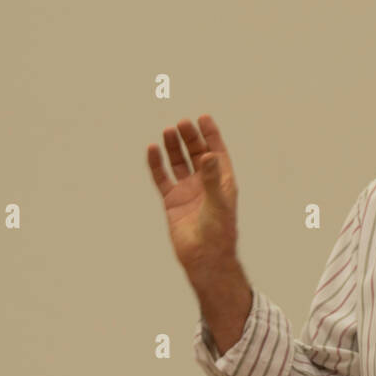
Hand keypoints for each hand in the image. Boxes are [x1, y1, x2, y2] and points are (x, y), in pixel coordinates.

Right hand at [146, 114, 239, 276]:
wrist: (204, 258)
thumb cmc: (218, 232)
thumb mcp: (217, 202)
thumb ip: (212, 178)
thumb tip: (208, 154)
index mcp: (222, 181)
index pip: (217, 152)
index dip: (211, 135)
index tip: (203, 117)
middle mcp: (205, 183)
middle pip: (197, 154)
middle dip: (190, 138)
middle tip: (182, 123)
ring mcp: (188, 191)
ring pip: (179, 163)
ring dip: (174, 147)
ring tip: (168, 131)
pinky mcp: (172, 201)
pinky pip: (162, 178)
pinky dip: (157, 164)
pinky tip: (152, 150)